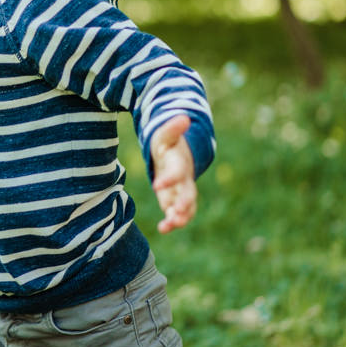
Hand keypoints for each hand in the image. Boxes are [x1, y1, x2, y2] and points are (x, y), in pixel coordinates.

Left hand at [150, 114, 196, 234]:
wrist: (176, 154)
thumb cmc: (168, 143)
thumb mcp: (167, 134)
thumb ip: (173, 128)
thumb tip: (183, 118)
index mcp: (180, 163)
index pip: (177, 172)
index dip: (169, 179)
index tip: (157, 186)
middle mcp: (184, 180)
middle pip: (188, 193)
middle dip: (183, 203)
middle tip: (175, 213)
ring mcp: (181, 192)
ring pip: (186, 208)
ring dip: (180, 217)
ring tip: (169, 225)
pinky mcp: (175, 200)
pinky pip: (177, 214)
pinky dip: (172, 223)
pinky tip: (163, 229)